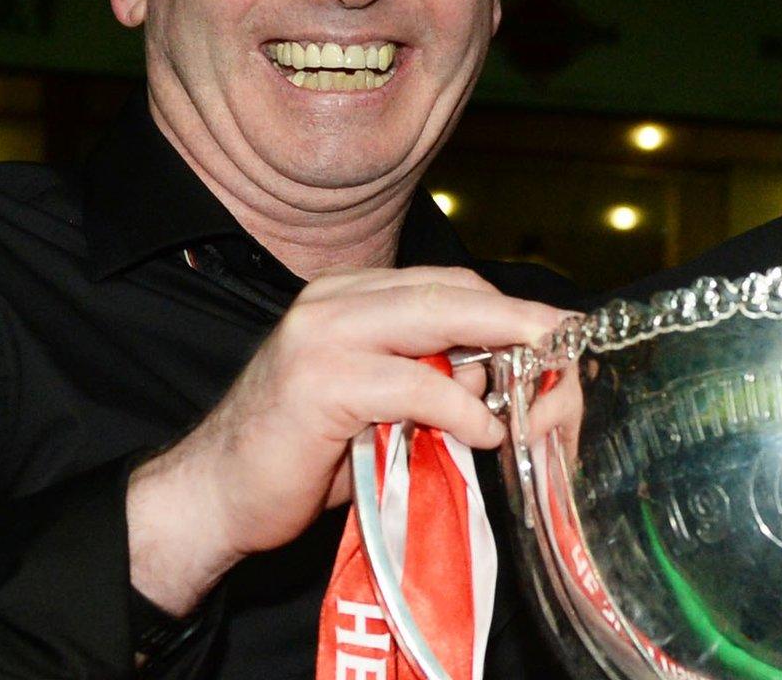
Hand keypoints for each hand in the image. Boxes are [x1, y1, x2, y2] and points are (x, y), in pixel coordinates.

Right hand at [126, 266, 568, 613]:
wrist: (213, 497)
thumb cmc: (298, 456)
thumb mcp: (374, 404)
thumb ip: (427, 377)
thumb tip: (497, 377)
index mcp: (348, 296)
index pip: (447, 284)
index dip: (507, 307)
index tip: (557, 328)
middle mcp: (334, 302)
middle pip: (453, 292)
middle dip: (519, 319)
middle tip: (567, 341)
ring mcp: (324, 336)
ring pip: (439, 322)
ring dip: (499, 357)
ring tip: (535, 393)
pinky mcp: (322, 382)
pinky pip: (416, 385)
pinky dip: (460, 408)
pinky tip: (484, 433)